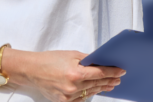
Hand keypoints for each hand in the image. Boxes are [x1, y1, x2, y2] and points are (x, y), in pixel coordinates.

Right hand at [0, 48, 124, 101]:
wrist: (31, 71)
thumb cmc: (50, 60)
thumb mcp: (71, 54)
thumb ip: (87, 59)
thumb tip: (101, 62)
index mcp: (75, 72)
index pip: (99, 73)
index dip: (112, 72)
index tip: (121, 71)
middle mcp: (72, 87)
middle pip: (96, 84)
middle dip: (109, 80)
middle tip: (118, 79)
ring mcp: (67, 96)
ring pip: (90, 92)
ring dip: (101, 88)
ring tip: (110, 85)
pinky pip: (80, 99)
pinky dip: (88, 93)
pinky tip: (95, 90)